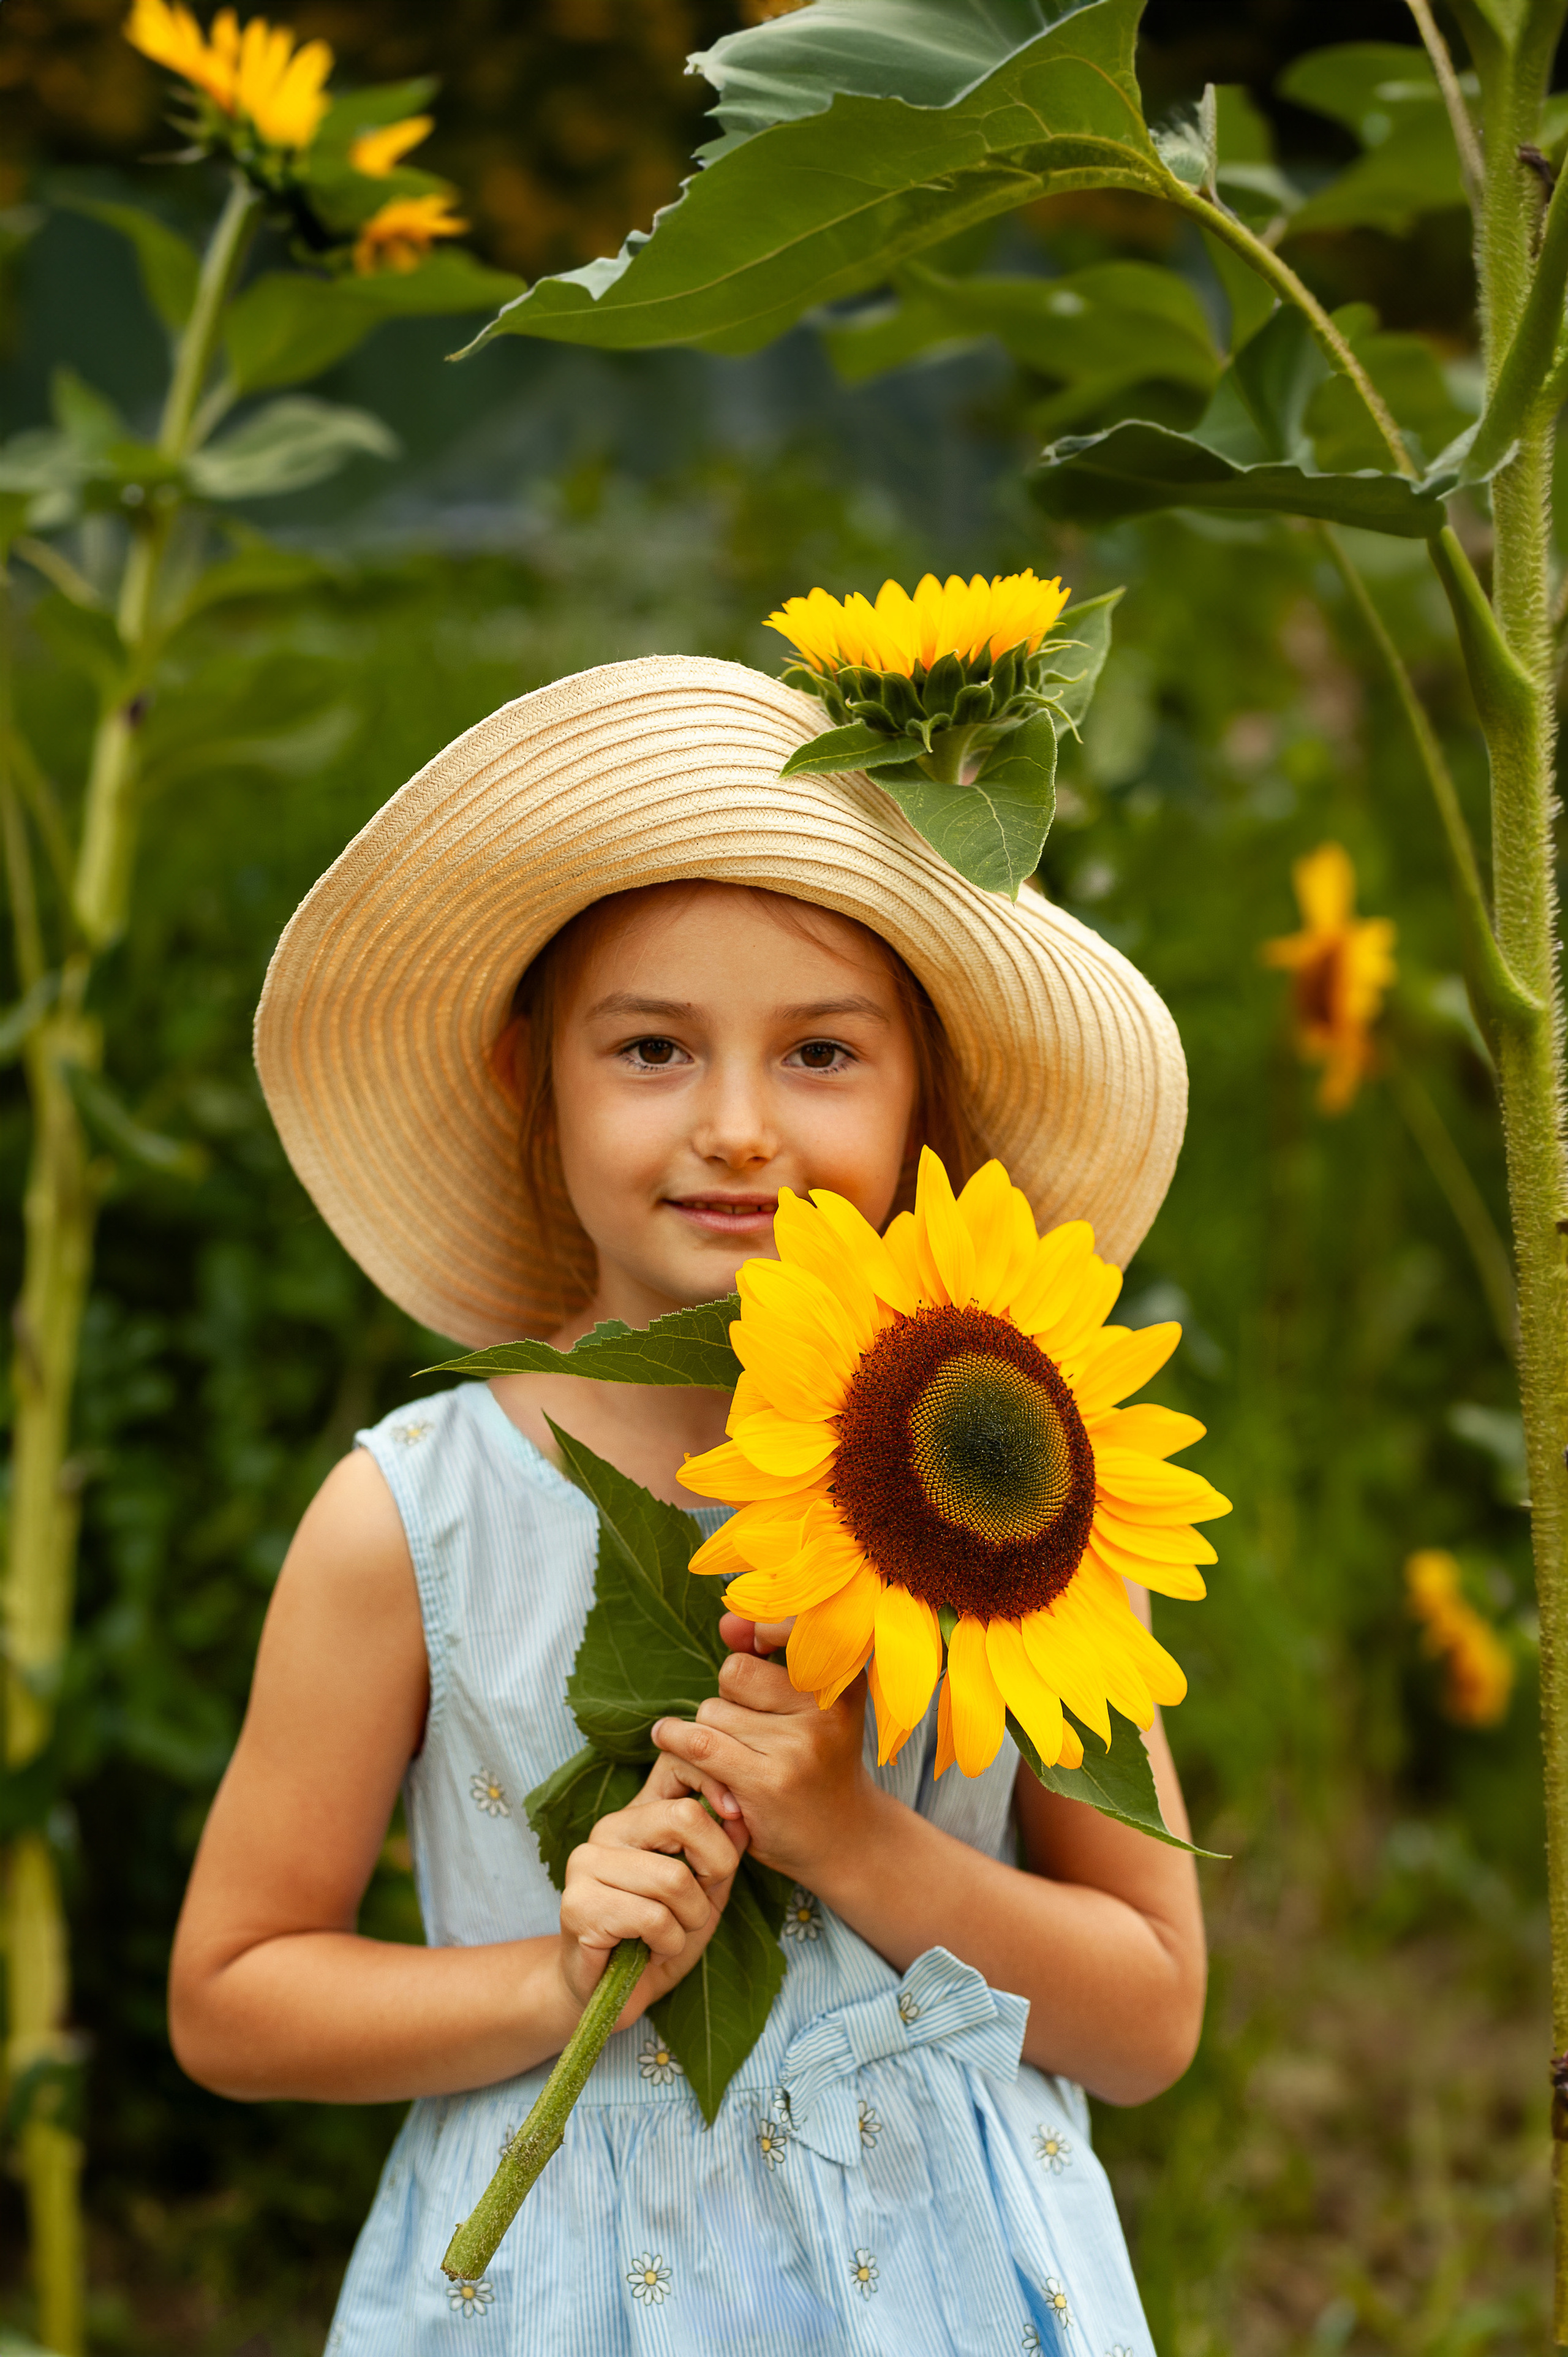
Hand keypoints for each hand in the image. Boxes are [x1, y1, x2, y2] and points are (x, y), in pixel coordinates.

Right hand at [557, 1754, 746, 2028]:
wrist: (606, 1995)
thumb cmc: (657, 1940)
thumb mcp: (704, 1893)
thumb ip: (722, 1853)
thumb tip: (742, 1814)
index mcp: (636, 1816)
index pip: (678, 1770)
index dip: (716, 1788)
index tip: (734, 1823)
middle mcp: (607, 1829)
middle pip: (684, 1818)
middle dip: (712, 1869)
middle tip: (700, 1904)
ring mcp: (587, 1864)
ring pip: (674, 1879)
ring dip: (690, 1920)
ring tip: (670, 1934)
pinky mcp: (578, 1905)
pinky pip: (653, 1918)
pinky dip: (667, 1943)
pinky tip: (649, 1950)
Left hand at [652, 1650, 873, 1886]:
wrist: (844, 1839)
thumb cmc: (818, 1762)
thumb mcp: (810, 1704)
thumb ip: (769, 1656)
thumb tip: (728, 1621)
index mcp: (843, 1676)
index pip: (783, 1628)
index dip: (758, 1631)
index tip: (752, 1644)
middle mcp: (826, 1706)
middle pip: (734, 1673)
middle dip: (729, 1699)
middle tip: (752, 1732)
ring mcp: (798, 1745)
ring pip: (712, 1712)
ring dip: (708, 1731)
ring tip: (738, 1757)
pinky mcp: (766, 1781)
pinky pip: (700, 1744)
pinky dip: (675, 1741)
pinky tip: (667, 1741)